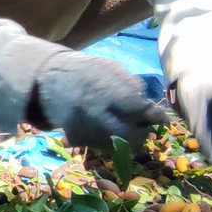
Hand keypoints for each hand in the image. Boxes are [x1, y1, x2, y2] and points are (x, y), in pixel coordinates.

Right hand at [28, 51, 168, 148]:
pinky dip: (115, 138)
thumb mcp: (110, 67)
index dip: (154, 115)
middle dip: (144, 131)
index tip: (162, 117)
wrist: (49, 81)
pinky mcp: (78, 139)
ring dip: (131, 137)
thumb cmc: (85, 71)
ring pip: (118, 143)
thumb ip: (130, 84)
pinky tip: (115, 127)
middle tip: (150, 124)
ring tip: (134, 125)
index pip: (137, 109)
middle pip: (129, 134)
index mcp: (102, 91)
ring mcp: (83, 129)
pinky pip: (104, 144)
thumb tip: (149, 105)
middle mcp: (92, 114)